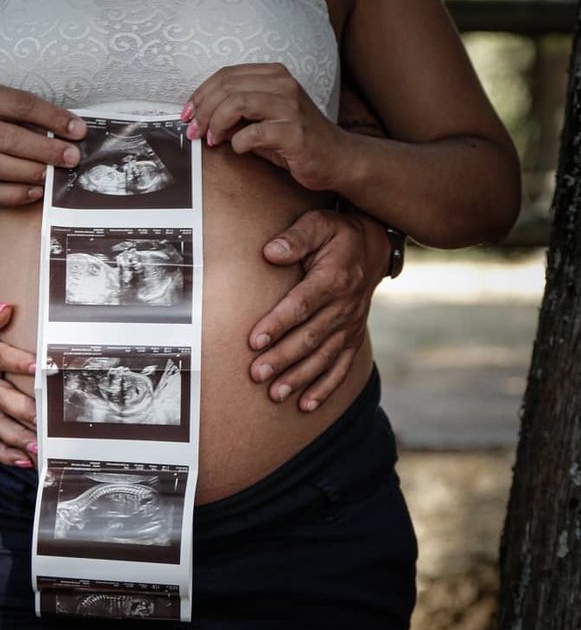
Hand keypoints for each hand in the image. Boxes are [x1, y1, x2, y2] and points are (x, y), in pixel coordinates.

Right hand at [0, 82, 86, 204]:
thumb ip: (24, 115)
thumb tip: (68, 133)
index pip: (20, 105)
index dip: (52, 117)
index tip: (78, 130)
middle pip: (9, 139)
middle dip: (46, 150)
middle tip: (71, 158)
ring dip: (30, 173)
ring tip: (53, 176)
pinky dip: (15, 194)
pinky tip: (35, 192)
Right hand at [0, 298, 38, 466]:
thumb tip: (6, 309)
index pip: (0, 358)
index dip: (21, 362)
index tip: (42, 368)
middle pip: (2, 399)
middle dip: (26, 413)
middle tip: (49, 423)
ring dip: (18, 439)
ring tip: (40, 449)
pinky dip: (2, 452)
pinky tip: (23, 460)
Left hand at [184, 63, 347, 190]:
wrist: (336, 158)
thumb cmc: (296, 141)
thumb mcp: (261, 124)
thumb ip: (234, 118)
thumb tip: (203, 121)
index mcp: (274, 76)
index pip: (226, 75)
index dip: (201, 94)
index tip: (188, 114)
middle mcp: (282, 85)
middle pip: (227, 87)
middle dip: (203, 110)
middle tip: (194, 131)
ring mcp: (290, 106)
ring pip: (237, 103)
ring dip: (216, 123)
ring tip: (212, 140)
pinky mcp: (293, 132)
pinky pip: (253, 133)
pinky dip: (238, 143)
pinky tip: (239, 149)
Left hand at [248, 209, 390, 411]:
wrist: (374, 245)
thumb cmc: (338, 234)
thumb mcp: (320, 224)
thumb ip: (296, 238)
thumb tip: (270, 252)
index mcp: (333, 279)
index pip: (301, 305)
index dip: (278, 323)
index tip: (254, 340)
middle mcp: (344, 307)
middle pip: (310, 337)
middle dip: (283, 358)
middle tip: (257, 374)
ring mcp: (350, 325)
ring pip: (323, 357)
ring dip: (300, 378)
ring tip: (275, 394)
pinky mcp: (352, 337)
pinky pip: (341, 367)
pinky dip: (325, 388)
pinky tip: (306, 405)